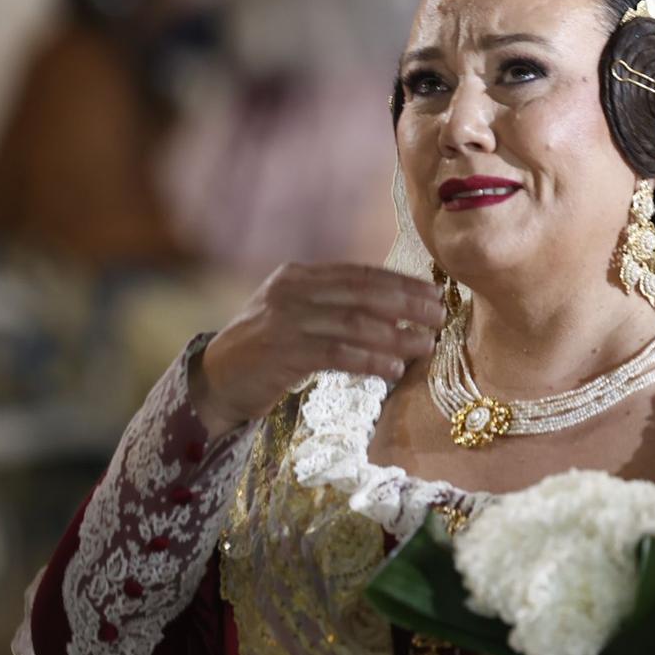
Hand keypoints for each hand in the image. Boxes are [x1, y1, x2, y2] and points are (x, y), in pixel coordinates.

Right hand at [189, 263, 444, 430]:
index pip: (359, 273)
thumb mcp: (295, 314)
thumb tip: (395, 308)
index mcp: (298, 276)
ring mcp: (285, 320)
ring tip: (425, 345)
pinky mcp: (282, 353)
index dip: (401, 282)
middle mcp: (291, 291)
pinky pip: (337, 354)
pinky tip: (393, 369)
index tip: (434, 292)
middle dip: (407, 303)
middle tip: (439, 316)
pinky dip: (370, 360)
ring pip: (355, 323)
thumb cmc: (264, 351)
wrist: (214, 381)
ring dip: (397, 335)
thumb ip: (332, 305)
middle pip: (363, 293)